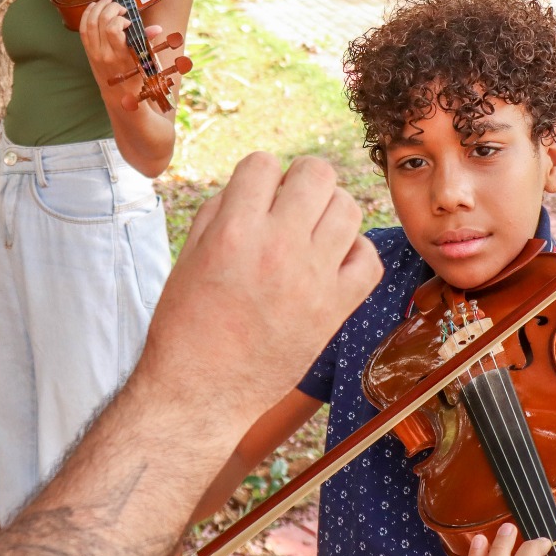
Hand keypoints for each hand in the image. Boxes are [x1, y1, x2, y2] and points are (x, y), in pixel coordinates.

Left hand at [78, 0, 162, 111]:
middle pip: (100, 22)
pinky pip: (83, 30)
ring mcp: (94, 52)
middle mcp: (104, 53)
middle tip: (119, 6)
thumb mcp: (144, 61)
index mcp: (120, 56)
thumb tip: (156, 28)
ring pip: (89, 23)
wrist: (118, 95)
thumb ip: (147, 42)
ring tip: (106, 0)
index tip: (128, 20)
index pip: (113, 30)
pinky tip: (93, 7)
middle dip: (110, 8)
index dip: (119, 19)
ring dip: (97, 8)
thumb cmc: (134, 77)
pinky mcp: (88, 51)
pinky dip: (87, 15)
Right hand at [136, 154, 381, 433]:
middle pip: (317, 173)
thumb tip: (258, 184)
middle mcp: (278, 247)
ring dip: (330, 211)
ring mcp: (312, 279)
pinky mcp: (336, 310)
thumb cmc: (186, 324)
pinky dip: (355, 252)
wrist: (200, 393)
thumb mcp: (189, 255)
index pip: (263, 163)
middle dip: (302, 179)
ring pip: (348, 208)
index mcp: (234, 231)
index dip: (258, 175)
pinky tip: (333, 261)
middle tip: (291, 202)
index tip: (255, 197)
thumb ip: (222, 211)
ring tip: (313, 231)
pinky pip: (369, 259)